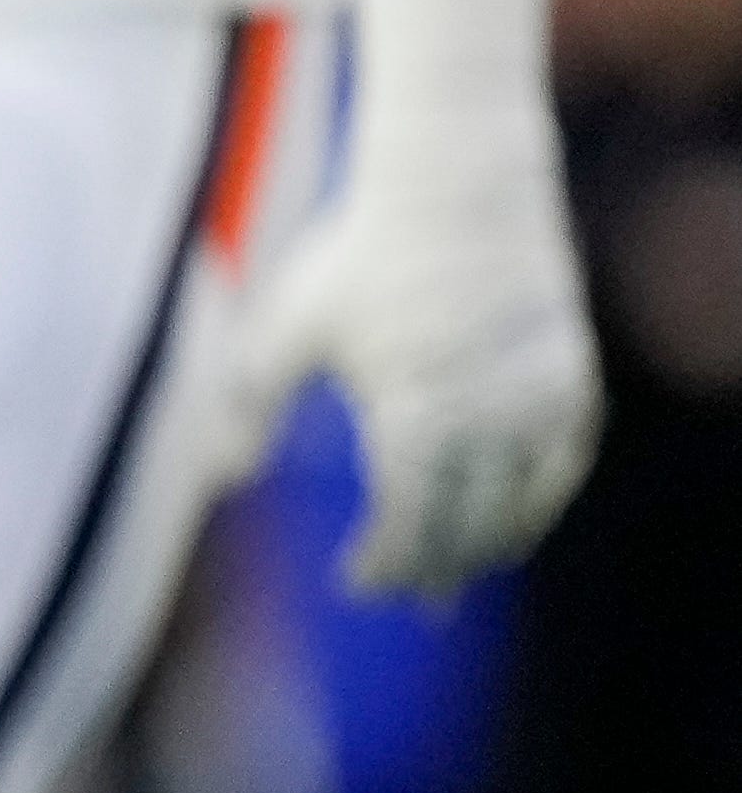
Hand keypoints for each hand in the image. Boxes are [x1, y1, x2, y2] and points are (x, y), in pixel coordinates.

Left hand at [274, 0, 599, 597]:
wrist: (458, 192)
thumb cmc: (359, 259)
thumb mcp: (290, 328)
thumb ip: (254, 404)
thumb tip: (220, 476)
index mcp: (415, 419)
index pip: (406, 524)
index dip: (383, 563)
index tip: (357, 584)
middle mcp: (488, 422)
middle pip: (465, 528)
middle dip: (436, 568)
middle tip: (414, 600)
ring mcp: (539, 404)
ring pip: (521, 507)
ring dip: (490, 545)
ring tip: (462, 568)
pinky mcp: (573, 382)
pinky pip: (563, 466)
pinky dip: (538, 500)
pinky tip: (512, 515)